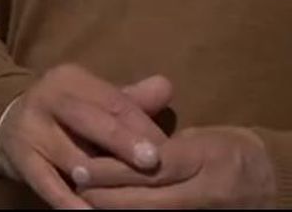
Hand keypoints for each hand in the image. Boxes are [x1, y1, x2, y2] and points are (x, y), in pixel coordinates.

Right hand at [0, 65, 172, 209]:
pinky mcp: (21, 160)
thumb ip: (129, 99)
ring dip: (100, 178)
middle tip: (151, 161)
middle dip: (122, 142)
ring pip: (71, 157)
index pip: (112, 101)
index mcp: (69, 80)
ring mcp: (30, 131)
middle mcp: (46, 100)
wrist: (9, 122)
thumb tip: (166, 88)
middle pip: (89, 121)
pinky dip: (71, 202)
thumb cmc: (68, 114)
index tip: (168, 148)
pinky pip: (48, 185)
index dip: (142, 126)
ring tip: (128, 193)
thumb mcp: (94, 100)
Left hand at [75, 126, 276, 208]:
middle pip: (147, 200)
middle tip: (75, 188)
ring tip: (84, 202)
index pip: (151, 167)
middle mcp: (207, 191)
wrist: (265, 181)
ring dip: (114, 210)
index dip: (112, 170)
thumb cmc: (222, 150)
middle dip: (106, 196)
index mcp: (205, 158)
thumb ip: (154, 136)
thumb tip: (105, 136)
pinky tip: (106, 210)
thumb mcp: (195, 137)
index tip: (80, 168)